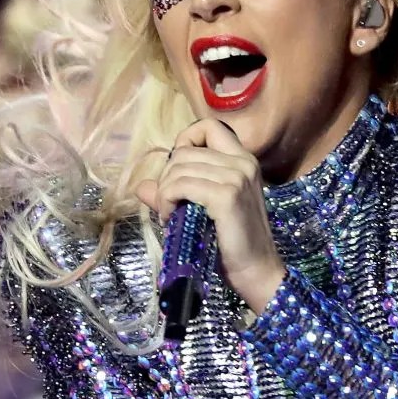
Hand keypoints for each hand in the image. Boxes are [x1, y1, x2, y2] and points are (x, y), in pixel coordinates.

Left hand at [135, 119, 286, 312]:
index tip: (179, 171)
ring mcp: (236, 177)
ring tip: (170, 214)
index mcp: (243, 160)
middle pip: (185, 150)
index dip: (185, 141)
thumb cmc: (232, 243)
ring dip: (165, 192)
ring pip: (178, 168)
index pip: (208, 126)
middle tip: (169, 204)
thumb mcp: (204, 209)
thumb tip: (141, 186)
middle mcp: (243, 162)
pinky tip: (172, 217)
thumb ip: (175, 192)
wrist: (256, 272)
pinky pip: (180, 185)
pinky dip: (167, 201)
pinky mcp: (226, 196)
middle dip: (167, 177)